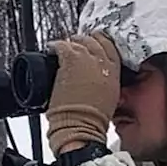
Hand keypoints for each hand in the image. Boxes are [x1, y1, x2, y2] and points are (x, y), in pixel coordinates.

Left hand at [45, 32, 120, 156]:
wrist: (81, 124)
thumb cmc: (93, 117)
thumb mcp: (110, 96)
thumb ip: (106, 80)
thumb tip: (98, 75)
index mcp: (114, 71)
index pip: (109, 46)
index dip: (100, 41)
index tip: (94, 41)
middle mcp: (102, 62)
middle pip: (94, 41)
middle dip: (85, 41)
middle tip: (76, 44)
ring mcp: (86, 59)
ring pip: (78, 41)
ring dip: (71, 43)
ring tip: (64, 47)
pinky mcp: (70, 60)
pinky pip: (62, 45)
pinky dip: (55, 45)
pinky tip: (52, 48)